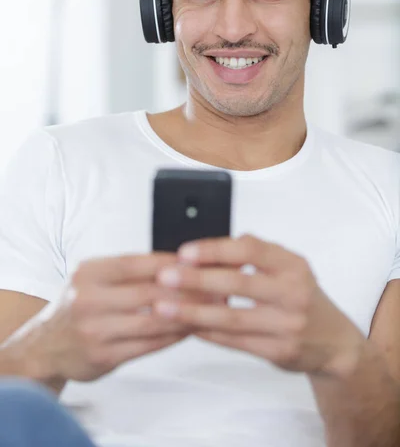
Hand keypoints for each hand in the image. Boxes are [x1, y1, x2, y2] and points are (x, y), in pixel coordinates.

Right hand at [17, 253, 223, 383]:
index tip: (201, 261)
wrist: (46, 346)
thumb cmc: (80, 305)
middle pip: (149, 292)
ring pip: (152, 321)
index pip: (138, 263)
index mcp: (89, 272)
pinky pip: (147, 345)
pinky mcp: (102, 356)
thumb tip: (181, 262)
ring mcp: (95, 330)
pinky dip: (172, 336)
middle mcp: (89, 299)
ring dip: (186, 315)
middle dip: (188, 289)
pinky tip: (190, 329)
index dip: (172, 262)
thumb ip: (130, 272)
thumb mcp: (95, 278)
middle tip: (218, 287)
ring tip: (212, 309)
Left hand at [154, 235, 365, 378]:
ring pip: (231, 318)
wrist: (336, 344)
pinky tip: (186, 326)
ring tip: (163, 307)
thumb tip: (216, 244)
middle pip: (238, 283)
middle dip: (196, 279)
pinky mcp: (280, 351)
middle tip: (164, 276)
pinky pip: (235, 341)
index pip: (250, 250)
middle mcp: (293, 293)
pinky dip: (207, 333)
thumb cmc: (302, 298)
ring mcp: (287, 325)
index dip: (215, 249)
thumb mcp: (290, 268)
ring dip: (193, 313)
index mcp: (292, 265)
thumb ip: (258, 253)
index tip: (185, 252)